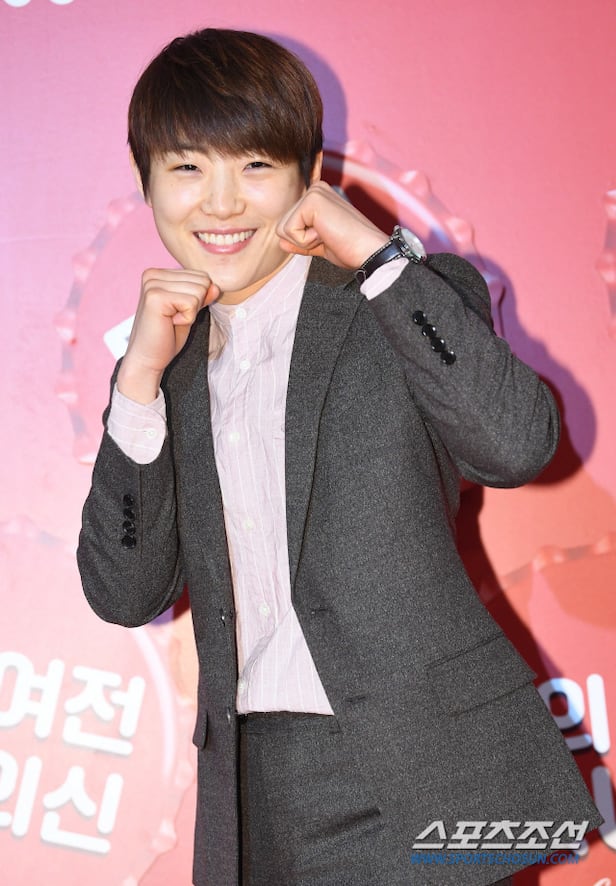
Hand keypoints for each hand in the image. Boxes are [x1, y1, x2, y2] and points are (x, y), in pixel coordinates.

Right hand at [117, 268, 218, 402]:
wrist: (147, 359)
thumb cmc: (167, 336)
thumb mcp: (190, 311)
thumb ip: (202, 296)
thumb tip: (216, 286)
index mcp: (159, 274)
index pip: (201, 276)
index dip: (198, 300)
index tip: (177, 313)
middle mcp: (153, 274)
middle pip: (202, 281)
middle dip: (196, 305)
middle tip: (174, 318)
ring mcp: (152, 284)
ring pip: (199, 291)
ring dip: (191, 312)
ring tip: (171, 321)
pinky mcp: (155, 296)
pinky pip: (192, 302)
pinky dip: (187, 318)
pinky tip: (170, 323)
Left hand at [276, 181, 388, 268]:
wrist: (368, 252)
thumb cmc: (351, 248)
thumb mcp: (320, 245)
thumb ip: (301, 241)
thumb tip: (281, 242)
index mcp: (318, 197)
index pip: (290, 223)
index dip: (304, 240)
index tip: (328, 238)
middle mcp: (315, 190)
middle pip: (282, 225)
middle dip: (302, 240)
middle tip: (329, 237)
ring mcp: (313, 193)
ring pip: (283, 228)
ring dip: (304, 241)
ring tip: (328, 235)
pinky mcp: (311, 201)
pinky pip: (290, 231)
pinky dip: (306, 241)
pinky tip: (326, 234)